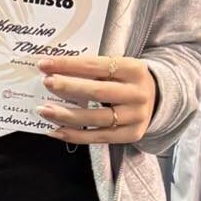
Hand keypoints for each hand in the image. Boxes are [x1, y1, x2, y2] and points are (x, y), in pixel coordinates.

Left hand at [36, 55, 155, 144]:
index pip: (96, 65)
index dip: (69, 65)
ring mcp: (136, 116)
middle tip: (45, 83)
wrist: (157, 99)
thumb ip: (91, 69)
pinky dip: (73, 135)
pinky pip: (97, 137)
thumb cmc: (126, 80)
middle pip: (97, 92)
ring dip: (65, 115)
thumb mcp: (117, 68)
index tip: (45, 64)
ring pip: (95, 118)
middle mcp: (138, 93)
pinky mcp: (131, 135)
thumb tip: (52, 70)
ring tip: (44, 110)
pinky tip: (55, 131)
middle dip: (68, 87)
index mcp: (134, 69)